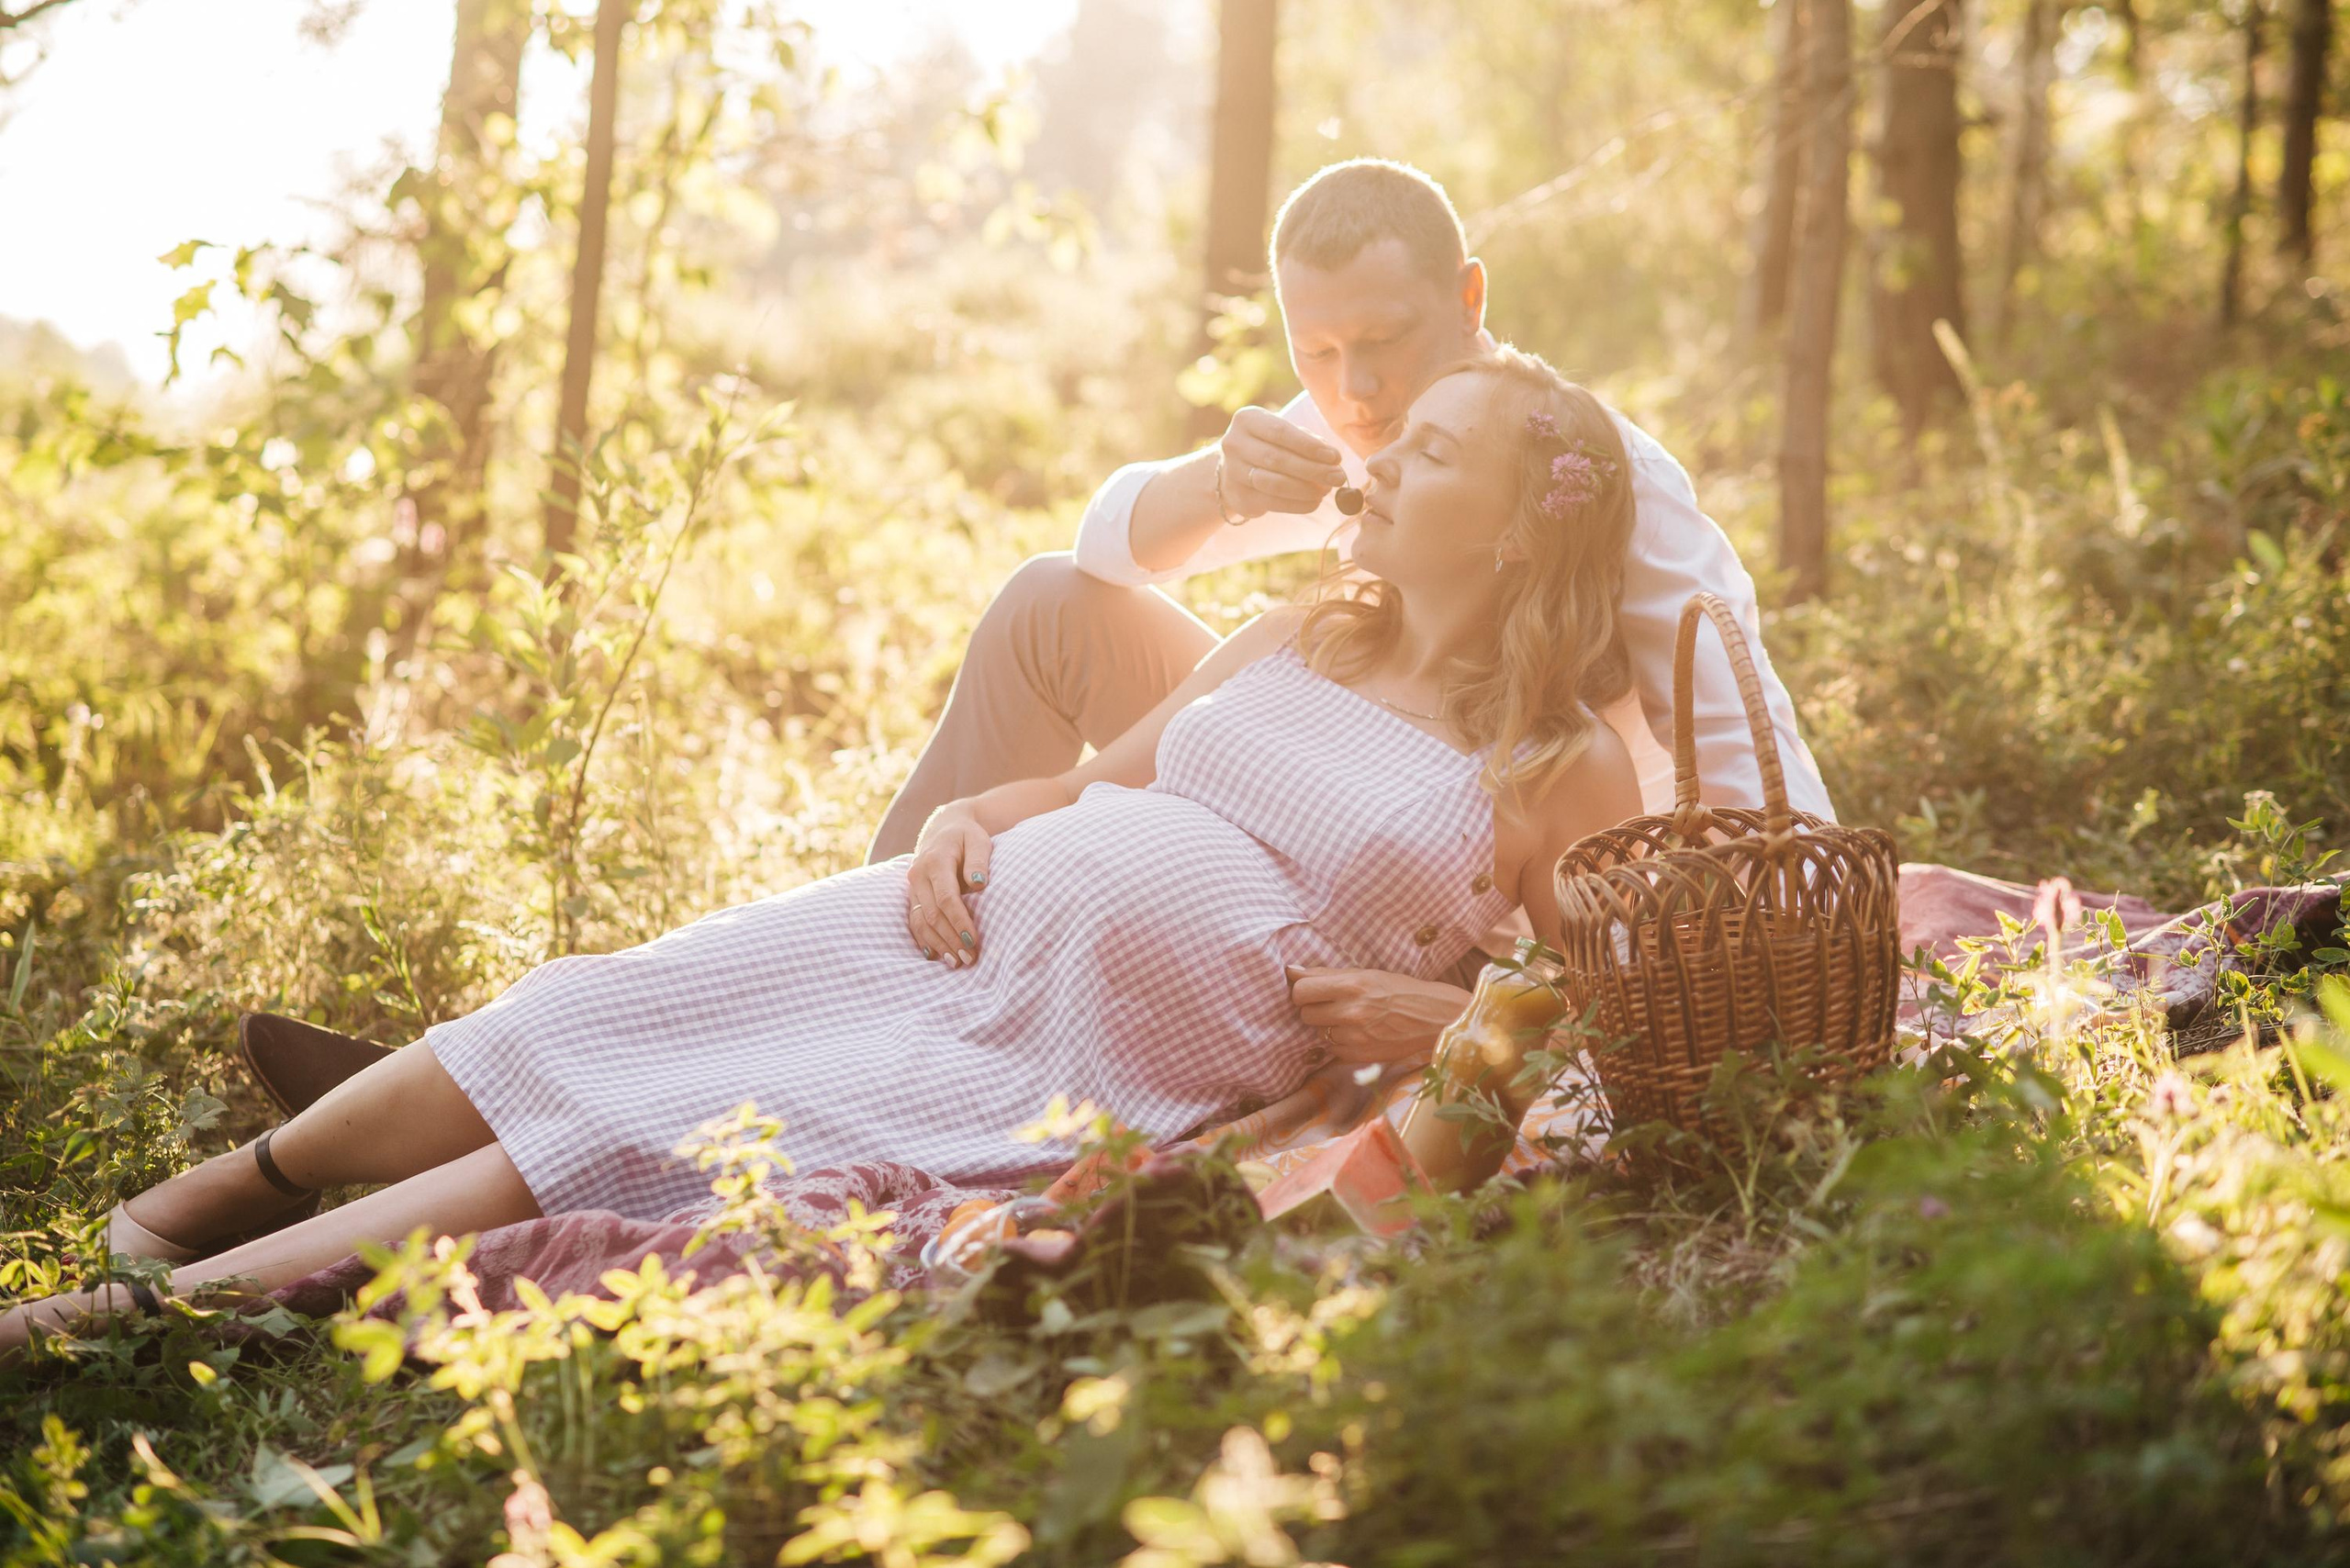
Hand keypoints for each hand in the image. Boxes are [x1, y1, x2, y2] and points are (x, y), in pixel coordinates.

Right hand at [907, 806, 991, 966]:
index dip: (959, 921)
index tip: (974, 941)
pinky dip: (925, 940)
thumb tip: (979, 884)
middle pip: (932, 914)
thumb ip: (978, 860)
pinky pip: (914, 922)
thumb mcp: (978, 840)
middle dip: (951, 939)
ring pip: (920, 922)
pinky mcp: (913, 896)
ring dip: (938, 944)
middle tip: (970, 959)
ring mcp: (912, 887)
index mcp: (935, 861)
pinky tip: (937, 955)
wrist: (944, 828)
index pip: (946, 898)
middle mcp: (918, 875)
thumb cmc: (967, 836)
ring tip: (957, 963)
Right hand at [1215, 407, 1349, 519]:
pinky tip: (1314, 502)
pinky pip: (1272, 503)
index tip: (1335, 457)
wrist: (1235, 470)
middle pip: (1277, 459)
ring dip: (1306, 489)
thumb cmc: (1269, 446)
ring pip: (1274, 483)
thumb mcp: (1284, 434)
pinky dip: (1298, 504)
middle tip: (1338, 477)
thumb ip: (1308, 441)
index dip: (1310, 446)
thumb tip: (1333, 459)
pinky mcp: (1238, 497)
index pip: (1281, 431)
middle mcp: (1234, 444)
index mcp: (1247, 420)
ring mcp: (1232, 472)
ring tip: (1327, 490)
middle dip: (1313, 470)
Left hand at [1286, 966, 1471, 1064]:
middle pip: (1305, 1014)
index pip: (1301, 991)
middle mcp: (1351, 1011)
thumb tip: (1291, 971)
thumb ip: (1326, 974)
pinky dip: (1340, 1042)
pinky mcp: (1358, 1056)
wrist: (1432, 1017)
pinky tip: (1359, 1033)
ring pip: (1318, 1033)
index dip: (1302, 992)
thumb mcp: (1365, 974)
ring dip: (1327, 1026)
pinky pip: (1332, 1049)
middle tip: (1333, 1005)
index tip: (1310, 992)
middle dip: (1314, 1009)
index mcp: (1352, 985)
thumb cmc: (1398, 990)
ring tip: (1350, 1018)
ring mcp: (1354, 1037)